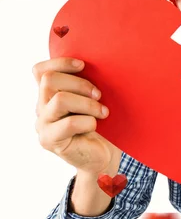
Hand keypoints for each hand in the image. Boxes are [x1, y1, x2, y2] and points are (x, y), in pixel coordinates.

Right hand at [33, 57, 121, 176]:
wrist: (103, 156)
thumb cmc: (102, 125)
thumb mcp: (94, 100)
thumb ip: (87, 85)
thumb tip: (101, 63)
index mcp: (50, 94)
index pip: (40, 71)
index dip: (59, 63)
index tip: (83, 65)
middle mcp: (41, 107)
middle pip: (50, 80)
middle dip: (80, 83)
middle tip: (99, 94)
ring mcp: (43, 124)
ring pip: (60, 99)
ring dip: (87, 103)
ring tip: (102, 112)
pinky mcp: (50, 140)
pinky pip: (70, 122)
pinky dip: (89, 121)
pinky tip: (97, 125)